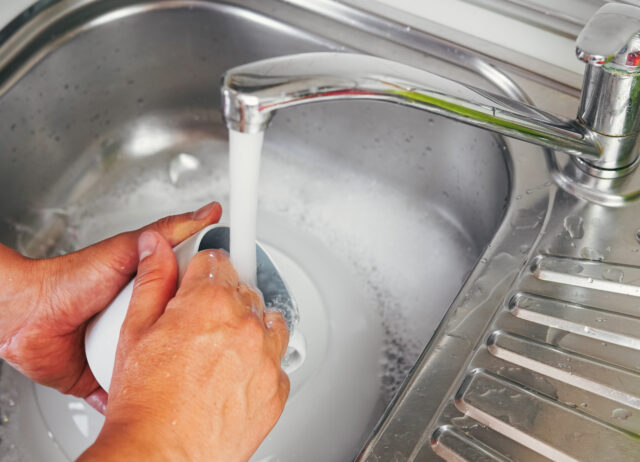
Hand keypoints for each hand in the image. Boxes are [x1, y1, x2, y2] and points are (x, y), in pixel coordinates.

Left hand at [0, 202, 221, 412]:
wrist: (25, 314)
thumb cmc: (70, 278)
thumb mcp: (129, 249)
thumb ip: (168, 232)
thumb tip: (207, 213)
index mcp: (147, 292)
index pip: (187, 299)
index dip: (207, 305)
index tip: (227, 311)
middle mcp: (135, 322)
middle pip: (173, 337)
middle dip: (188, 346)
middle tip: (207, 352)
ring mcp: (118, 350)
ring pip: (152, 368)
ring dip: (163, 375)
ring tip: (184, 379)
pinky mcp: (99, 377)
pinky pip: (122, 394)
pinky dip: (132, 401)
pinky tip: (149, 401)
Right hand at [78, 231, 289, 461]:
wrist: (161, 455)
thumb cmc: (146, 403)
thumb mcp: (134, 330)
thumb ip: (152, 279)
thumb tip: (156, 247)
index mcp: (210, 302)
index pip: (217, 260)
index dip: (200, 270)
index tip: (198, 278)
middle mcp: (245, 326)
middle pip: (243, 290)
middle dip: (222, 300)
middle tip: (198, 324)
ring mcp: (266, 358)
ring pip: (268, 322)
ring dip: (249, 327)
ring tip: (221, 348)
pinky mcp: (277, 389)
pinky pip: (277, 361)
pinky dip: (260, 363)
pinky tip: (234, 375)